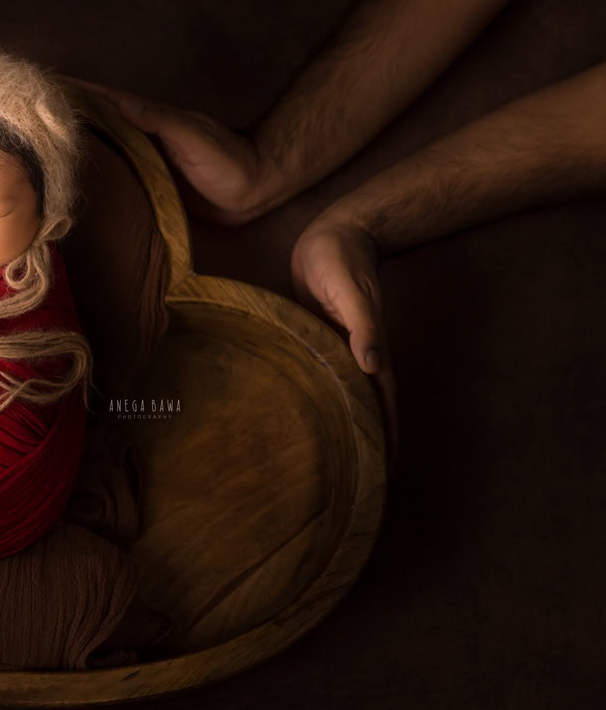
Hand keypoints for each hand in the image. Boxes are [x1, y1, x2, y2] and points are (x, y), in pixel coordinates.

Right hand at [58, 76, 279, 224]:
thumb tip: (122, 102)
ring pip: (102, 150)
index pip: (105, 100)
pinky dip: (94, 175)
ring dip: (75, 147)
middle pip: (97, 124)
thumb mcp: (194, 136)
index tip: (43, 88)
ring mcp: (144, 160)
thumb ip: (160, 119)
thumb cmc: (228, 160)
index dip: (76, 92)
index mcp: (149, 119)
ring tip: (40, 151)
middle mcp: (142, 137)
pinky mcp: (149, 185)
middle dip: (66, 118)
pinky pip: (115, 177)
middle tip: (29, 120)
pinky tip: (74, 183)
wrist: (252, 191)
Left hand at [290, 220, 399, 467]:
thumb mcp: (349, 291)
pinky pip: (331, 373)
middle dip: (372, 435)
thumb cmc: (338, 258)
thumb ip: (362, 326)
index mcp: (370, 347)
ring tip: (345, 450)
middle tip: (367, 474)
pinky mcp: (325, 335)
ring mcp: (343, 344)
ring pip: (350, 390)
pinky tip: (321, 407)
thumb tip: (372, 365)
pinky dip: (331, 393)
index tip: (386, 466)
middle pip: (370, 402)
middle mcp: (359, 351)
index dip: (386, 431)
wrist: (332, 235)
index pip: (382, 399)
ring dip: (351, 417)